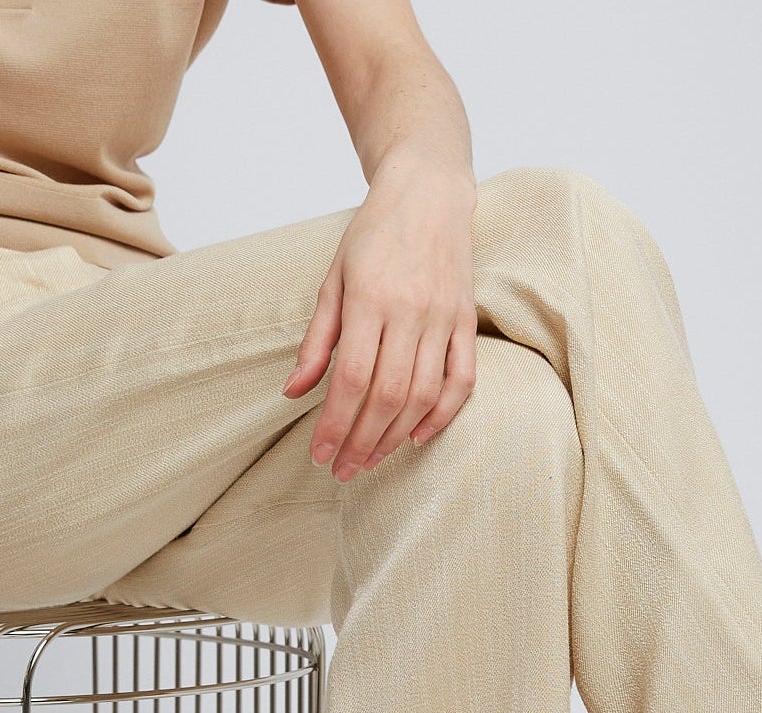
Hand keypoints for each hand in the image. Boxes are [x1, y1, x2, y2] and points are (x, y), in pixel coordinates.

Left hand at [283, 152, 477, 481]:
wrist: (429, 194)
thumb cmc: (374, 235)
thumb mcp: (333, 278)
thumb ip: (317, 339)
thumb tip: (294, 392)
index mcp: (369, 297)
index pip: (351, 377)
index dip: (334, 423)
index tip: (320, 455)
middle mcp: (409, 310)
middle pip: (386, 395)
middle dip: (361, 441)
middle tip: (343, 470)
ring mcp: (443, 318)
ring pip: (422, 396)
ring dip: (394, 436)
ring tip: (371, 461)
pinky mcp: (467, 322)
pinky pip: (461, 381)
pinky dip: (441, 415)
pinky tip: (416, 437)